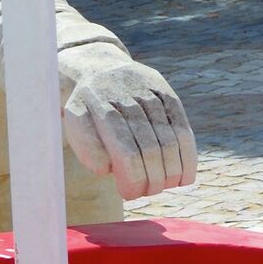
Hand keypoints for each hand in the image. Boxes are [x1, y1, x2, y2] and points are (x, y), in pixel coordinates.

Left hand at [60, 58, 198, 199]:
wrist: (99, 69)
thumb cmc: (87, 110)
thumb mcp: (75, 125)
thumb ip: (87, 147)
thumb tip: (109, 169)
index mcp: (97, 105)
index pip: (124, 150)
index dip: (132, 177)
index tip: (129, 194)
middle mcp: (126, 95)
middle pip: (150, 148)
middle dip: (152, 178)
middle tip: (148, 192)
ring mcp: (149, 93)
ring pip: (169, 140)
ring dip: (171, 171)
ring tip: (164, 186)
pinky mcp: (168, 95)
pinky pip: (183, 130)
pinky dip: (187, 158)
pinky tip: (184, 177)